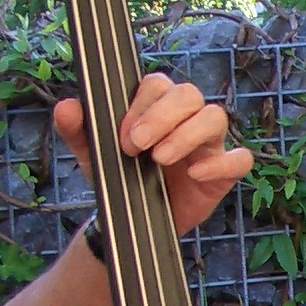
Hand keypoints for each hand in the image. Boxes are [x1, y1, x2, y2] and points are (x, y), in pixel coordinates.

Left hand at [52, 75, 253, 239]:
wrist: (131, 220)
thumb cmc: (120, 177)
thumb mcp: (93, 154)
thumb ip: (78, 130)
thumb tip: (66, 107)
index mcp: (156, 106)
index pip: (158, 85)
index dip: (142, 105)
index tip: (123, 135)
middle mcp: (186, 118)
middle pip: (189, 94)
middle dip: (163, 116)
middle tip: (136, 145)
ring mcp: (208, 143)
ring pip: (215, 117)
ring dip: (187, 134)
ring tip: (160, 158)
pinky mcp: (222, 172)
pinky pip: (239, 159)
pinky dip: (221, 164)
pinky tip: (195, 174)